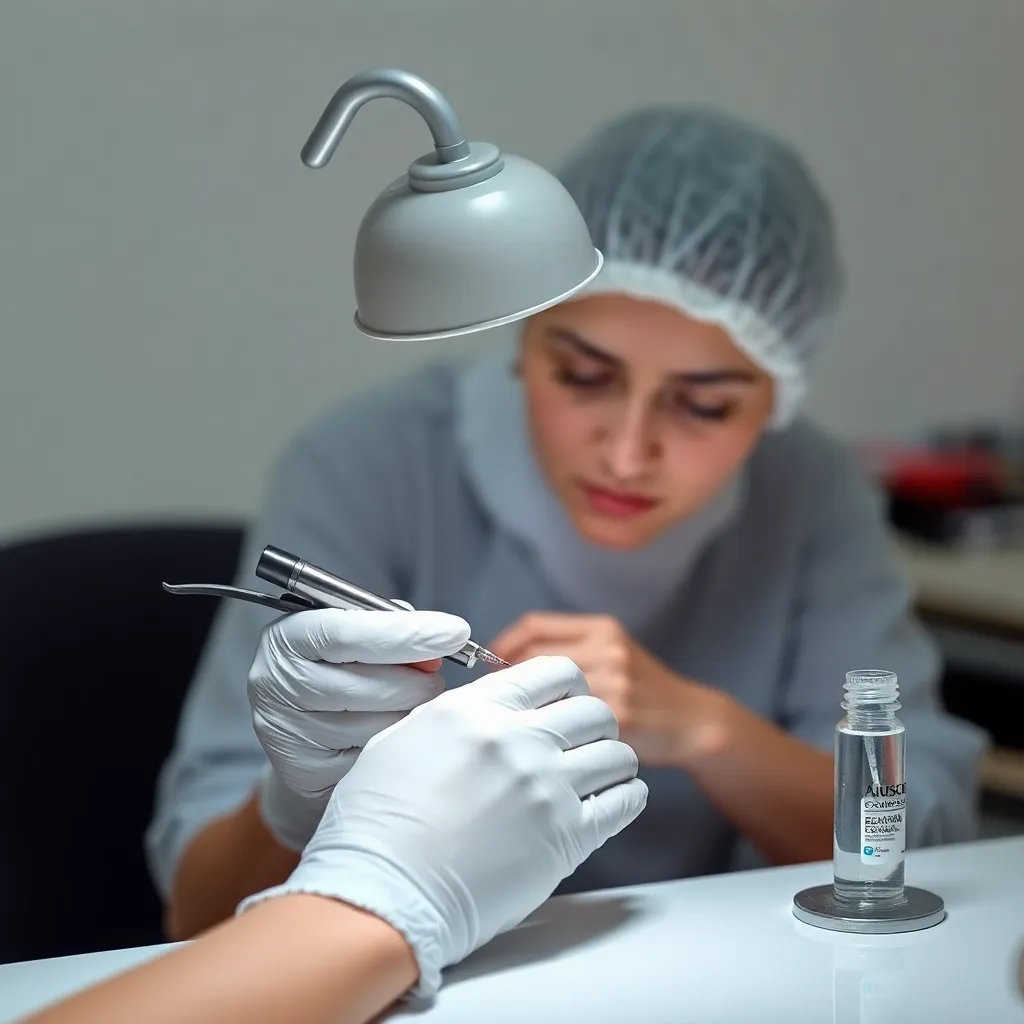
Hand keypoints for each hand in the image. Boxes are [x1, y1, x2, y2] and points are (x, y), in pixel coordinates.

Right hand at [239, 656, 647, 998]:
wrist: (384, 893)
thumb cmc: (376, 826)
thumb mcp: (399, 742)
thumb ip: (451, 719)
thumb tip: (479, 713)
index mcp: (475, 711)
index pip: (551, 671)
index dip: (564, 685)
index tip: (563, 701)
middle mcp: (517, 740)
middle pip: (593, 709)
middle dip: (593, 722)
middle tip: (582, 742)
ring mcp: (546, 788)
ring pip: (617, 752)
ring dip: (612, 761)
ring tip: (600, 774)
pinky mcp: (566, 838)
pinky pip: (624, 802)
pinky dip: (626, 797)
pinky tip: (613, 801)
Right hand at [247, 607, 471, 850]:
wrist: (305, 734)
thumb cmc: (343, 671)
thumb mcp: (359, 637)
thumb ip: (393, 630)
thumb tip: (438, 646)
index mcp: (287, 637)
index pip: (348, 632)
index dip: (407, 632)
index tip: (456, 632)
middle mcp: (277, 682)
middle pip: (367, 683)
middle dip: (418, 682)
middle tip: (435, 680)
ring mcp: (288, 732)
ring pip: (376, 726)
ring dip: (410, 717)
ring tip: (412, 708)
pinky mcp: (305, 773)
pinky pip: (374, 761)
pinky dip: (398, 749)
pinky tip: (399, 742)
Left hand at [490, 612, 721, 765]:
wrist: (692, 719)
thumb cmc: (644, 687)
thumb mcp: (612, 651)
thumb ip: (568, 647)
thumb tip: (505, 659)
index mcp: (602, 628)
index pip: (534, 626)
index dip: (503, 644)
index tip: (489, 662)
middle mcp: (607, 650)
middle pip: (534, 657)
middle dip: (509, 677)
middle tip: (501, 697)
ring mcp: (613, 684)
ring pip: (546, 692)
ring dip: (528, 707)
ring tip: (524, 720)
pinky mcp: (619, 718)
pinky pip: (568, 721)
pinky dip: (551, 729)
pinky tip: (550, 739)